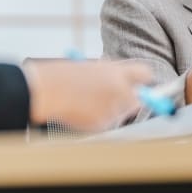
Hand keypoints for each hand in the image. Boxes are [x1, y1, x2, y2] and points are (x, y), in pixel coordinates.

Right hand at [24, 59, 151, 129]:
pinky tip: (80, 110)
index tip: (145, 84)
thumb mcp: (91, 68)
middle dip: (130, 100)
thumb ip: (112, 75)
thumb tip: (130, 86)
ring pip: (120, 113)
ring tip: (86, 101)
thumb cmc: (64, 76)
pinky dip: (97, 119)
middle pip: (138, 100)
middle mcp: (119, 90)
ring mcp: (111, 109)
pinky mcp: (102, 124)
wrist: (46, 90)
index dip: (145, 79)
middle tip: (117, 98)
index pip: (145, 74)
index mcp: (116, 71)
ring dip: (110, 110)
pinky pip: (105, 122)